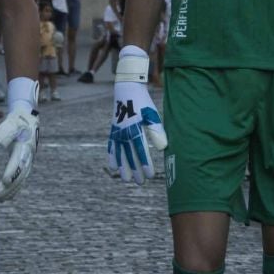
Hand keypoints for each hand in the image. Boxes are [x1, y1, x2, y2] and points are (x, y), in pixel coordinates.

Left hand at [0, 78, 38, 200]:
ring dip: (12, 190)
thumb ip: (7, 130)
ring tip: (0, 199)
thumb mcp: (13, 120)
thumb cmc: (18, 118)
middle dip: (11, 186)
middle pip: (21, 173)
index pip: (18, 160)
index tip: (5, 181)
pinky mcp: (25, 163)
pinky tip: (6, 197)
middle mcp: (29, 155)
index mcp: (25, 145)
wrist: (28, 118)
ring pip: (21, 178)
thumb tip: (1, 142)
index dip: (12, 171)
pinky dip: (15, 188)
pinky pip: (21, 178)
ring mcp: (29, 160)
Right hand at [106, 48, 167, 182]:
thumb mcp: (152, 115)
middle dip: (135, 170)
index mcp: (135, 130)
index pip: (141, 151)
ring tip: (125, 180)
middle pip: (129, 156)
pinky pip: (111, 147)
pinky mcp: (113, 131)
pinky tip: (112, 167)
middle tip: (140, 183)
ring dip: (122, 167)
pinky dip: (111, 157)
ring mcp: (117, 133)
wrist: (127, 90)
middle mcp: (124, 133)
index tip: (150, 175)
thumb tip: (162, 147)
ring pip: (119, 154)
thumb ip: (156, 132)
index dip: (145, 164)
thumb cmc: (143, 103)